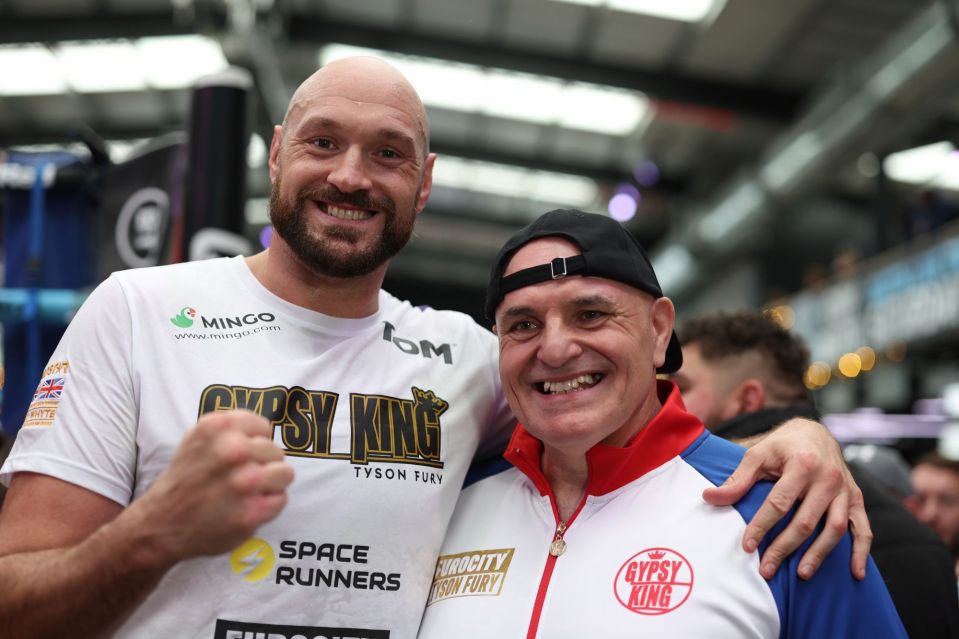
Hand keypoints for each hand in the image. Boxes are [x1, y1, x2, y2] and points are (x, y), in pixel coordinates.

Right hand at [124, 410, 294, 562]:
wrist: (161, 525)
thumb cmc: (186, 479)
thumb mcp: (198, 438)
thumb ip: (232, 428)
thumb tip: (266, 429)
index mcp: (218, 427)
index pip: (263, 426)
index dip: (254, 442)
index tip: (239, 456)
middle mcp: (232, 450)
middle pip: (275, 450)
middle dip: (262, 465)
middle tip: (237, 479)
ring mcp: (244, 482)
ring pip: (285, 473)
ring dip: (270, 484)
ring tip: (246, 492)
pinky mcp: (252, 512)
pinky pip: (280, 499)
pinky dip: (267, 506)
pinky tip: (244, 509)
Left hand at [702, 418, 869, 580]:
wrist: (816, 432)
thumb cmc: (783, 445)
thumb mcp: (757, 455)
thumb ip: (737, 480)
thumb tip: (709, 498)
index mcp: (801, 464)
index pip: (779, 503)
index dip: (762, 526)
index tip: (747, 546)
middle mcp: (827, 478)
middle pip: (806, 521)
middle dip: (784, 548)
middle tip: (766, 570)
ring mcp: (845, 490)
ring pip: (834, 529)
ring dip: (818, 554)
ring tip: (801, 574)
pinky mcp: (856, 498)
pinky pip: (863, 527)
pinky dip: (861, 551)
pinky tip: (855, 573)